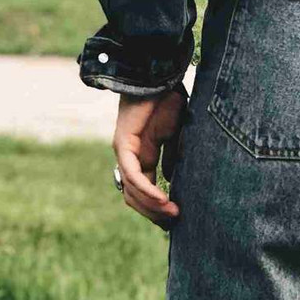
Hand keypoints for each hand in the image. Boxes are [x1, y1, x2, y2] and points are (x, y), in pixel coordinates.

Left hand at [112, 84, 187, 228]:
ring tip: (173, 214)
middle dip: (154, 213)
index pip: (144, 190)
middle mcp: (129, 157)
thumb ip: (173, 156)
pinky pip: (132, 175)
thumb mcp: (176, 134)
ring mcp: (124, 152)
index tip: (175, 220)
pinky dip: (147, 190)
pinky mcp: (123, 144)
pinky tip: (163, 199)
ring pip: (131, 191)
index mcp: (142, 156)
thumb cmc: (169, 99)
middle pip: (134, 197)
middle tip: (174, 223)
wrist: (160, 76)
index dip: (157, 208)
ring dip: (151, 207)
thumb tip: (171, 180)